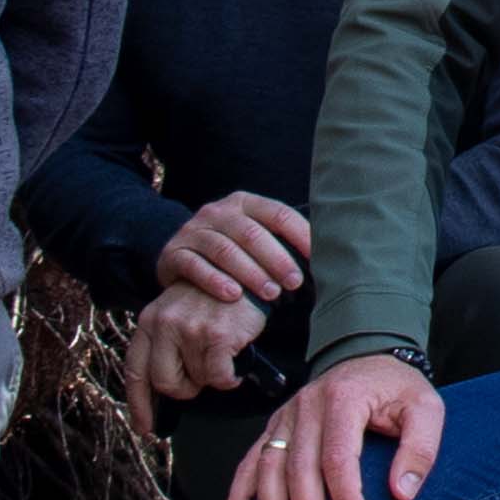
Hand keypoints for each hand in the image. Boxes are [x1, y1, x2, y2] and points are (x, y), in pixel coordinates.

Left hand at [124, 285, 266, 426]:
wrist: (247, 273)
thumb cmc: (213, 298)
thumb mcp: (177, 313)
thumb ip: (165, 345)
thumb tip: (165, 389)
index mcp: (150, 320)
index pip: (135, 370)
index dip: (138, 403)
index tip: (144, 426)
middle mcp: (164, 324)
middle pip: (165, 382)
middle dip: (184, 389)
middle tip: (199, 379)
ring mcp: (189, 329)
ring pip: (197, 380)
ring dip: (211, 377)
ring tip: (221, 354)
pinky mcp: (216, 335)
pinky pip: (219, 378)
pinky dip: (229, 379)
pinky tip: (234, 364)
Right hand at [157, 192, 310, 309]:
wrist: (179, 257)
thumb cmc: (231, 254)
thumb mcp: (254, 241)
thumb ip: (282, 244)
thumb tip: (326, 261)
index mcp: (244, 203)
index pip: (277, 213)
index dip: (299, 235)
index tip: (317, 258)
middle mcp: (217, 212)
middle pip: (251, 233)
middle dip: (276, 259)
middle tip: (295, 282)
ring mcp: (193, 231)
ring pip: (224, 249)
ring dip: (250, 272)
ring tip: (270, 294)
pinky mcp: (173, 253)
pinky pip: (194, 265)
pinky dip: (214, 280)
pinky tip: (232, 295)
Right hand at [228, 352, 443, 499]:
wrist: (369, 357)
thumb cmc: (397, 388)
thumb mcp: (426, 408)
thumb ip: (420, 448)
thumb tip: (402, 492)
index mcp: (343, 399)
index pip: (338, 458)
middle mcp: (307, 406)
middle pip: (299, 467)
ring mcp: (286, 417)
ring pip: (268, 468)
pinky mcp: (275, 428)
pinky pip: (250, 462)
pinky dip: (239, 496)